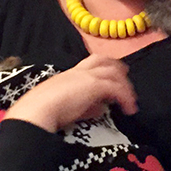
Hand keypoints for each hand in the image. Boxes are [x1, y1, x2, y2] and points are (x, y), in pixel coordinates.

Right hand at [5, 55, 137, 132]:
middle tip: (126, 78)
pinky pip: (116, 88)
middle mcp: (79, 71)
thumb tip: (100, 109)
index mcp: (69, 74)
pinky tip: (129, 109)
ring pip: (113, 72)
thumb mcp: (67, 106)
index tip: (110, 78)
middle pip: (103, 60)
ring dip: (125, 86)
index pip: (89, 64)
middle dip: (117, 67)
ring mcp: (87, 76)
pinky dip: (125, 98)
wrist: (38, 109)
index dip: (102, 68)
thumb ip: (85, 106)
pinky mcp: (95, 85)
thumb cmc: (44, 110)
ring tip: (132, 101)